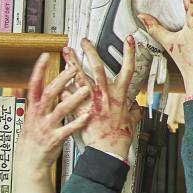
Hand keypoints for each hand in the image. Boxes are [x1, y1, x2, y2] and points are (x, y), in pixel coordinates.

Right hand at [14, 53, 91, 192]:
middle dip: (61, 80)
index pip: (34, 85)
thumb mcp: (32, 117)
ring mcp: (45, 128)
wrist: (29, 162)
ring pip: (59, 110)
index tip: (46, 56)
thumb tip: (48, 86)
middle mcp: (38, 116)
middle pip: (49, 93)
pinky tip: (87, 116)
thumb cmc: (34, 138)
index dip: (38, 70)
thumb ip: (41, 102)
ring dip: (73, 99)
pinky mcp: (53, 140)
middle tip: (73, 68)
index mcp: (33, 108)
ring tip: (86, 89)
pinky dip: (77, 122)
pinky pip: (66, 129)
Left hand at [73, 40, 142, 160]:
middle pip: (99, 68)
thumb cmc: (119, 137)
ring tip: (66, 53)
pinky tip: (55, 81)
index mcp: (120, 96)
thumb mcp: (132, 120)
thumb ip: (134, 110)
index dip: (130, 53)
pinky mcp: (80, 110)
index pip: (128, 69)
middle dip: (92, 52)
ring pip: (81, 78)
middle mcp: (106, 95)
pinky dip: (62, 88)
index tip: (128, 41)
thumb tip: (137, 105)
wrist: (108, 151)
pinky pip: (69, 96)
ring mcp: (92, 101)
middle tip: (85, 42)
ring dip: (73, 64)